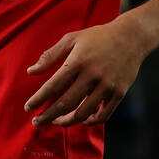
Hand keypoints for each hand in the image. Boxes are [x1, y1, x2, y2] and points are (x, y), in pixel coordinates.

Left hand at [23, 21, 144, 126]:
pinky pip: (103, 115)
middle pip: (66, 103)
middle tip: (37, 122)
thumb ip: (50, 55)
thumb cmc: (98, 37)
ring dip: (67, 121)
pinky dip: (91, 121)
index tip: (28, 108)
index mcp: (78, 61)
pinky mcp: (119, 93)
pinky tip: (81, 120)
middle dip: (48, 116)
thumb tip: (31, 71)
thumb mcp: (72, 39)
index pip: (53, 85)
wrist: (131, 37)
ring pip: (84, 113)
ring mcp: (107, 86)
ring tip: (57, 121)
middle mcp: (92, 75)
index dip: (39, 99)